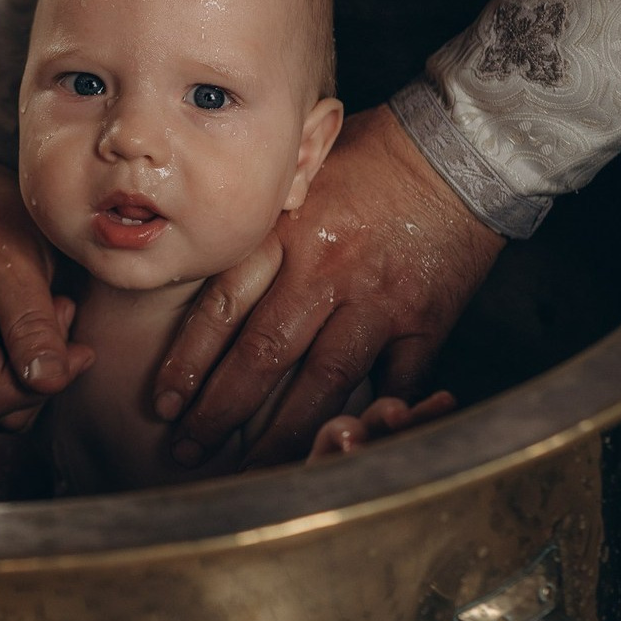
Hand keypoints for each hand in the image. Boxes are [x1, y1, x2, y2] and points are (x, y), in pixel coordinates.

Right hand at [0, 159, 94, 430]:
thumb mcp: (18, 265)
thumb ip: (32, 326)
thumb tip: (50, 383)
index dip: (45, 382)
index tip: (79, 346)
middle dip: (40, 372)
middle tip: (59, 313)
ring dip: (35, 365)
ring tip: (46, 310)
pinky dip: (23, 361)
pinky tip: (31, 320)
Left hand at [154, 105, 504, 467]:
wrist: (456, 150)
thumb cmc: (367, 155)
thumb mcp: (298, 172)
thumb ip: (259, 218)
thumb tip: (202, 248)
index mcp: (287, 232)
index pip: (223, 306)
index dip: (190, 359)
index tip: (164, 399)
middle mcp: (325, 272)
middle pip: (264, 354)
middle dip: (220, 410)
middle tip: (187, 449)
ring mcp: (377, 302)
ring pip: (323, 383)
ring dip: (281, 433)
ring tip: (250, 470)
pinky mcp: (425, 321)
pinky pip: (395, 384)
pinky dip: (371, 419)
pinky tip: (340, 450)